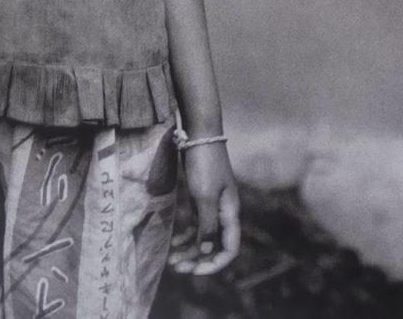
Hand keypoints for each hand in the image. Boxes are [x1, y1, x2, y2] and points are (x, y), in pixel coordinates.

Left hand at [169, 142, 239, 274]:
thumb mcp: (204, 196)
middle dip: (197, 259)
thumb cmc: (204, 163)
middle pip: (215, 245)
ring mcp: (213, 204)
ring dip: (190, 249)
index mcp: (230, 213)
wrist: (200, 132)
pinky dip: (187, 235)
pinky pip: (197, 223)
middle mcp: (224, 212)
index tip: (194, 271)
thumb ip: (207, 225)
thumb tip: (207, 252)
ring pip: (204, 236)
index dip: (214, 263)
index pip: (228, 249)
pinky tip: (174, 243)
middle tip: (177, 268)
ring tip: (172, 259)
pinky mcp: (202, 196)